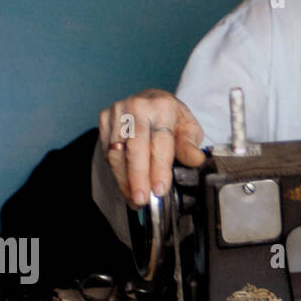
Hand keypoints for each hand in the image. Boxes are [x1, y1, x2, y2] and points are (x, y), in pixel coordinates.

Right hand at [98, 89, 205, 209]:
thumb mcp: (188, 129)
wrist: (151, 101)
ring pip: (117, 152)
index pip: (160, 142)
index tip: (160, 189)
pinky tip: (126, 187)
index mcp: (162, 107)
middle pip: (135, 147)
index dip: (159, 168)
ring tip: (135, 199)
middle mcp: (137, 107)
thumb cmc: (171, 118)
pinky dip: (117, 173)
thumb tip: (196, 160)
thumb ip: (190, 146)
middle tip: (142, 199)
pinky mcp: (104, 120)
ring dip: (125, 180)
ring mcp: (117, 112)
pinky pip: (108, 152)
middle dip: (138, 177)